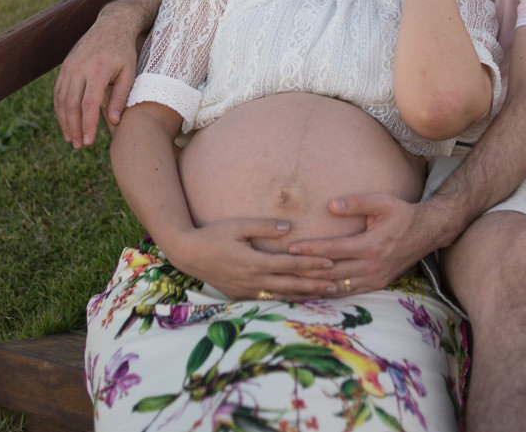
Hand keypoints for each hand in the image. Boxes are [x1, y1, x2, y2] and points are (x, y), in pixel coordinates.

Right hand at [53, 11, 138, 147]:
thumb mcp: (129, 73)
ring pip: (61, 100)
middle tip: (78, 145)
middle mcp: (79, 69)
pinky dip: (59, 109)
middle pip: (71, 105)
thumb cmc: (124, 52)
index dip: (87, 125)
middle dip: (73, 128)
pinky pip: (58, 91)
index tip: (88, 142)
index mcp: (97, 71)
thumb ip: (120, 97)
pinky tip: (65, 121)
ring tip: (70, 139)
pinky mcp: (64, 67)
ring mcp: (68, 67)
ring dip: (64, 121)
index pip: (88, 105)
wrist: (111, 25)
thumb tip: (114, 122)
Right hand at [166, 218, 338, 300]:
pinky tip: (298, 298)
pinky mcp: (241, 295)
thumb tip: (289, 227)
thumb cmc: (212, 235)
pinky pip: (269, 299)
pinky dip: (286, 299)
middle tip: (337, 284)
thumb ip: (264, 226)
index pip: (290, 264)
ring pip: (282, 295)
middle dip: (314, 284)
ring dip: (304, 295)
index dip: (311, 264)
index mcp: (254, 262)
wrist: (187, 254)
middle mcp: (253, 280)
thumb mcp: (237, 226)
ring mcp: (246, 291)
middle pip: (290, 284)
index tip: (331, 262)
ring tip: (324, 294)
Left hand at [287, 193, 434, 293]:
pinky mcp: (377, 285)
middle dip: (306, 271)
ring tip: (292, 283)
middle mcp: (372, 266)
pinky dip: (329, 293)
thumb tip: (330, 206)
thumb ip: (357, 203)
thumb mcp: (383, 202)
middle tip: (283, 268)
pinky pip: (348, 292)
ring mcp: (374, 279)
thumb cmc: (402, 214)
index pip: (334, 250)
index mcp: (372, 246)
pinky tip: (313, 291)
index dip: (312, 250)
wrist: (427, 233)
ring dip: (315, 286)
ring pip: (338, 287)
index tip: (292, 248)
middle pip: (332, 273)